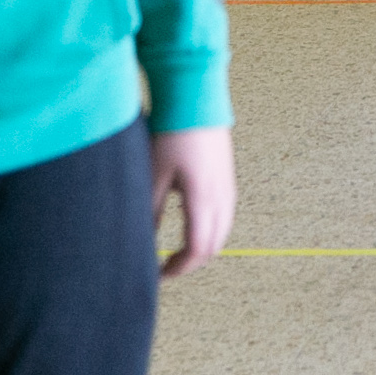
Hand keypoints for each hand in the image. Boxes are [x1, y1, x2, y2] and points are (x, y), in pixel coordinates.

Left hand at [153, 127, 236, 278]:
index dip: (178, 269)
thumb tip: (147, 242)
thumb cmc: (172, 134)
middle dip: (191, 262)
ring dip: (202, 247)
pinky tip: (190, 222)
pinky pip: (225, 215)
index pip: (197, 250)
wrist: (196, 99)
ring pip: (222, 232)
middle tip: (166, 267)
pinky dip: (210, 229)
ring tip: (177, 249)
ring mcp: (228, 187)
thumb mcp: (154, 176)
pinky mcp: (227, 177)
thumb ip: (152, 212)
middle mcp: (222, 197)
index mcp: (203, 200)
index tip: (158, 275)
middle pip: (214, 246)